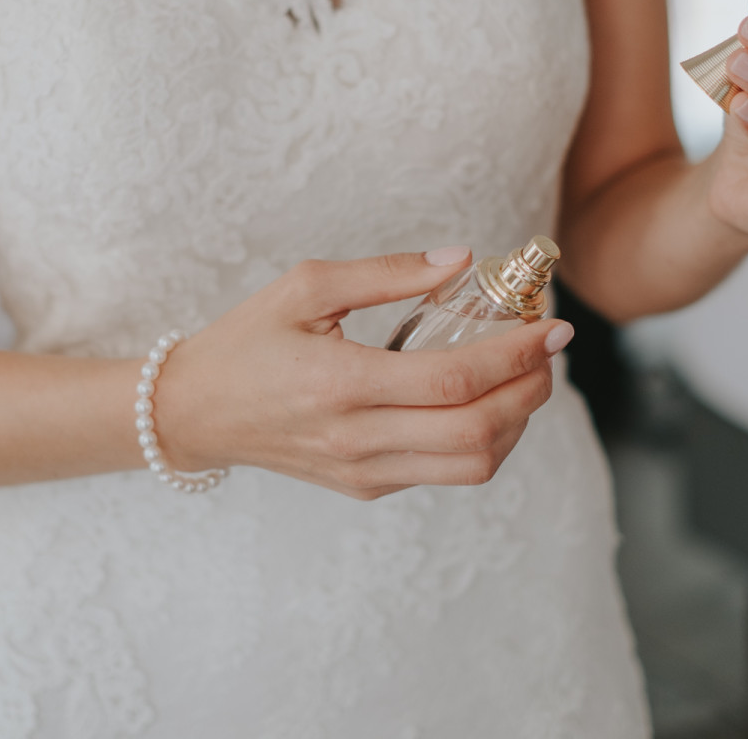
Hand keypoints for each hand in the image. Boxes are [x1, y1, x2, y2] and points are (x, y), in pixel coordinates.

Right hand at [152, 248, 573, 499]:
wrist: (196, 412)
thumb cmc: (247, 341)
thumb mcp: (306, 286)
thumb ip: (387, 273)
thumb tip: (460, 261)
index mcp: (340, 383)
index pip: (455, 380)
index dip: (516, 354)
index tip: (552, 325)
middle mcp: (357, 438)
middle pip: (479, 431)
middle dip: (531, 389)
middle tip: (547, 349)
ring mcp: (364, 471)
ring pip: (473, 465)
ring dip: (516, 422)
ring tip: (524, 377)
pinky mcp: (366, 486)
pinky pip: (445, 472)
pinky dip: (483, 439)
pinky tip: (483, 400)